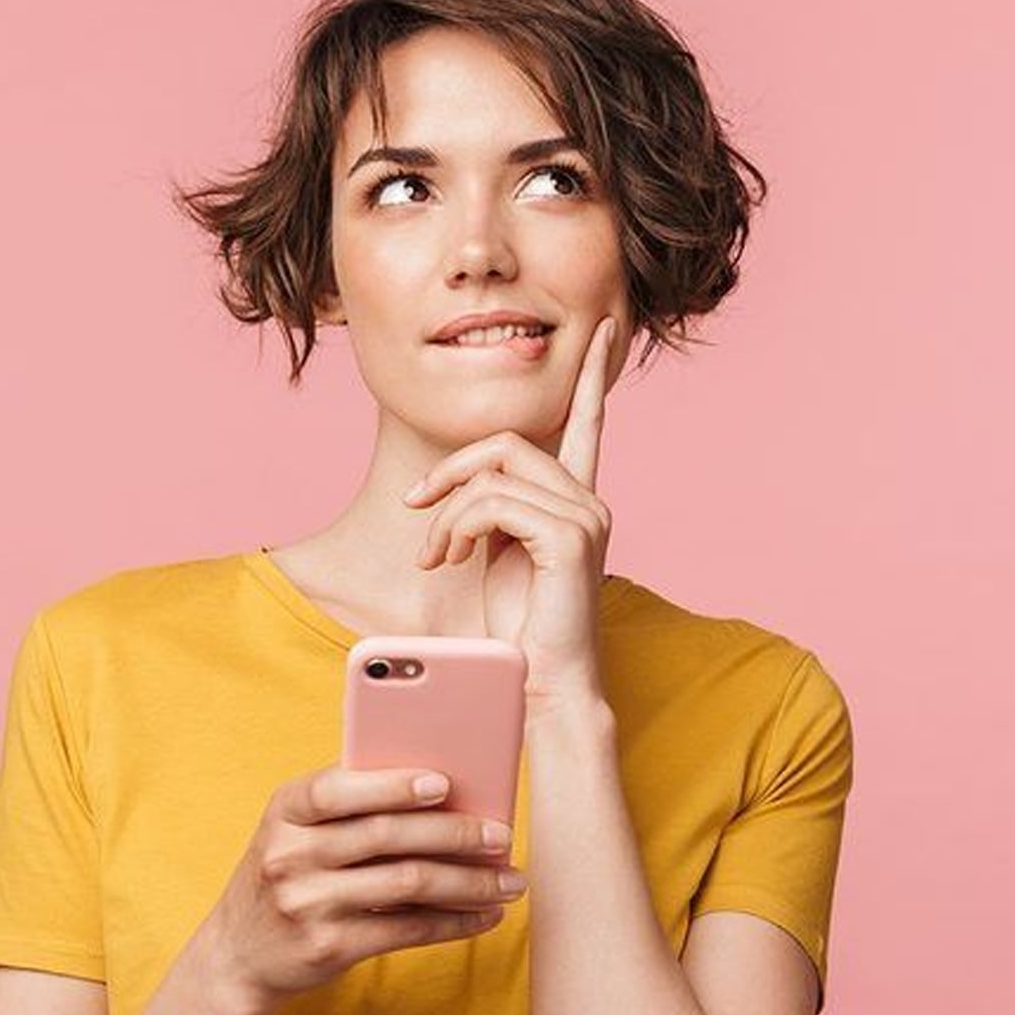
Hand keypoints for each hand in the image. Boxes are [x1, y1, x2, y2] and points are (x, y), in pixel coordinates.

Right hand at [200, 766, 524, 1013]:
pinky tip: (483, 915)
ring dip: (468, 882)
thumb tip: (443, 784)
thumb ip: (351, 801)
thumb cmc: (290, 869)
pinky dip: (452, 922)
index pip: (338, 788)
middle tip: (501, 835)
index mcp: (286, 809)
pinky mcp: (329, 948)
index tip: (444, 782)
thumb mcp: (298, 826)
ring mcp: (307, 904)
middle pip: (385, 835)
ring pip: (406, 883)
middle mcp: (290, 854)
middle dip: (453, 833)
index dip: (393, 785)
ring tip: (509, 880)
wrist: (238, 953)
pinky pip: (405, 929)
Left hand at [402, 316, 617, 705]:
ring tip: (436, 553)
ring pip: (492, 471)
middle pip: (504, 441)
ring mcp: (585, 516)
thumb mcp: (496, 555)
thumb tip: (462, 491)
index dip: (591, 375)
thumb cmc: (517, 628)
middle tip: (414, 506)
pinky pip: (492, 502)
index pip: (585, 423)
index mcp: (574, 501)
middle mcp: (588, 500)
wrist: (539, 685)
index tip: (600, 329)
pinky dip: (455, 526)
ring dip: (445, 512)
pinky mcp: (570, 536)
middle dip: (447, 471)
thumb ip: (493, 512)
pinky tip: (450, 558)